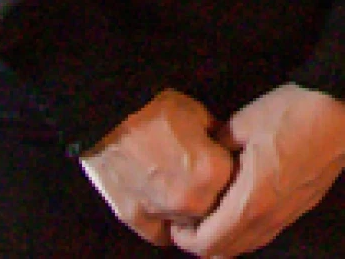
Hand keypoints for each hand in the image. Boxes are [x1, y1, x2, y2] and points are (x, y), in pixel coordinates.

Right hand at [79, 90, 237, 247]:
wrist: (109, 116)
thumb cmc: (154, 110)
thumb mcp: (196, 112)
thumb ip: (216, 137)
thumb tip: (223, 146)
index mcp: (212, 171)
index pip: (235, 182)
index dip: (228, 171)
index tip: (220, 164)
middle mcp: (192, 199)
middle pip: (214, 208)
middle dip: (211, 194)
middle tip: (200, 177)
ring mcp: (163, 212)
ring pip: (189, 224)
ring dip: (190, 212)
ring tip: (181, 190)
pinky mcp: (137, 219)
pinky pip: (161, 235)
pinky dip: (166, 225)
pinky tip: (166, 210)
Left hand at [171, 84, 344, 256]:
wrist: (339, 108)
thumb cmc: (289, 113)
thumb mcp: (241, 124)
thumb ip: (215, 150)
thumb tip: (203, 162)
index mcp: (251, 202)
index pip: (208, 243)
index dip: (185, 238)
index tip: (176, 221)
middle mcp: (271, 219)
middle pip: (227, 252)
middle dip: (202, 241)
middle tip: (190, 219)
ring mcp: (290, 215)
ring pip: (248, 244)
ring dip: (225, 237)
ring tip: (213, 211)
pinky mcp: (302, 207)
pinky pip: (266, 231)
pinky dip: (246, 228)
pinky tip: (241, 202)